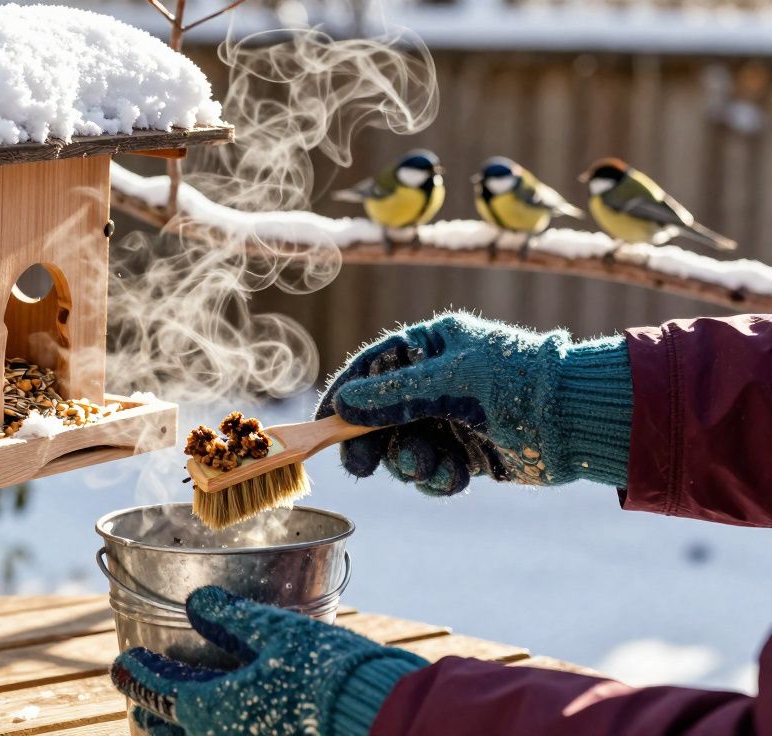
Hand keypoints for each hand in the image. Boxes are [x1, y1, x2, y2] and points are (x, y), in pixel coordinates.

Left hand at [110, 586, 426, 735]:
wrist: (376, 720)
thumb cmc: (324, 670)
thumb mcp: (274, 631)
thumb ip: (229, 617)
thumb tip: (197, 601)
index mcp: (209, 709)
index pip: (157, 692)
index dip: (136, 674)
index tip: (123, 663)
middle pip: (169, 732)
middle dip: (151, 712)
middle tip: (141, 698)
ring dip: (179, 731)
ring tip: (174, 718)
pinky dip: (214, 733)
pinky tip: (227, 722)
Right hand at [316, 312, 631, 493]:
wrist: (578, 420)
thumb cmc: (518, 382)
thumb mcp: (450, 381)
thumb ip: (395, 393)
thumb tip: (344, 402)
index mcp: (432, 347)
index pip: (373, 368)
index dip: (345, 394)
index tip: (323, 422)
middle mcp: (437, 381)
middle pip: (381, 414)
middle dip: (374, 441)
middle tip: (361, 466)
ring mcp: (451, 418)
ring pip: (404, 446)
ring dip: (410, 463)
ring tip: (431, 468)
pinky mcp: (467, 451)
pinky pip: (432, 469)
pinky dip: (437, 478)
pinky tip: (454, 478)